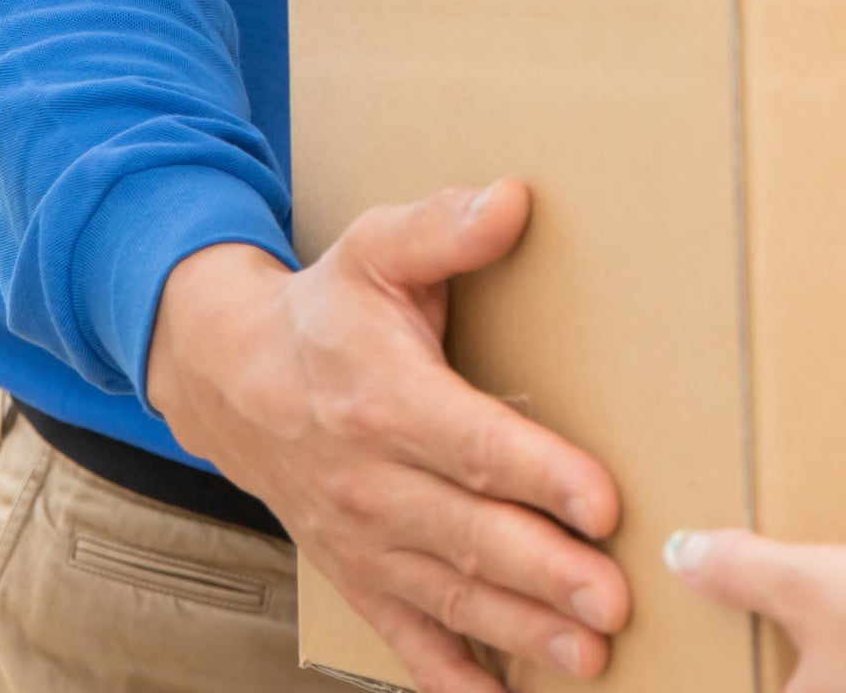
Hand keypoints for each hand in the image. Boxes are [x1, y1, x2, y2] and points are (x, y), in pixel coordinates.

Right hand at [147, 181, 627, 691]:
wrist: (228, 377)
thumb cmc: (325, 310)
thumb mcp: (376, 249)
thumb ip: (444, 227)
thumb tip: (513, 200)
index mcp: (385, 399)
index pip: (475, 445)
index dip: (541, 476)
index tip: (604, 504)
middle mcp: (370, 481)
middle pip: (470, 534)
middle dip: (546, 573)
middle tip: (617, 600)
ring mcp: (361, 538)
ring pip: (448, 594)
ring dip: (520, 631)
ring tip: (591, 655)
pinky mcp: (356, 572)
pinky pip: (402, 635)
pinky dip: (447, 676)